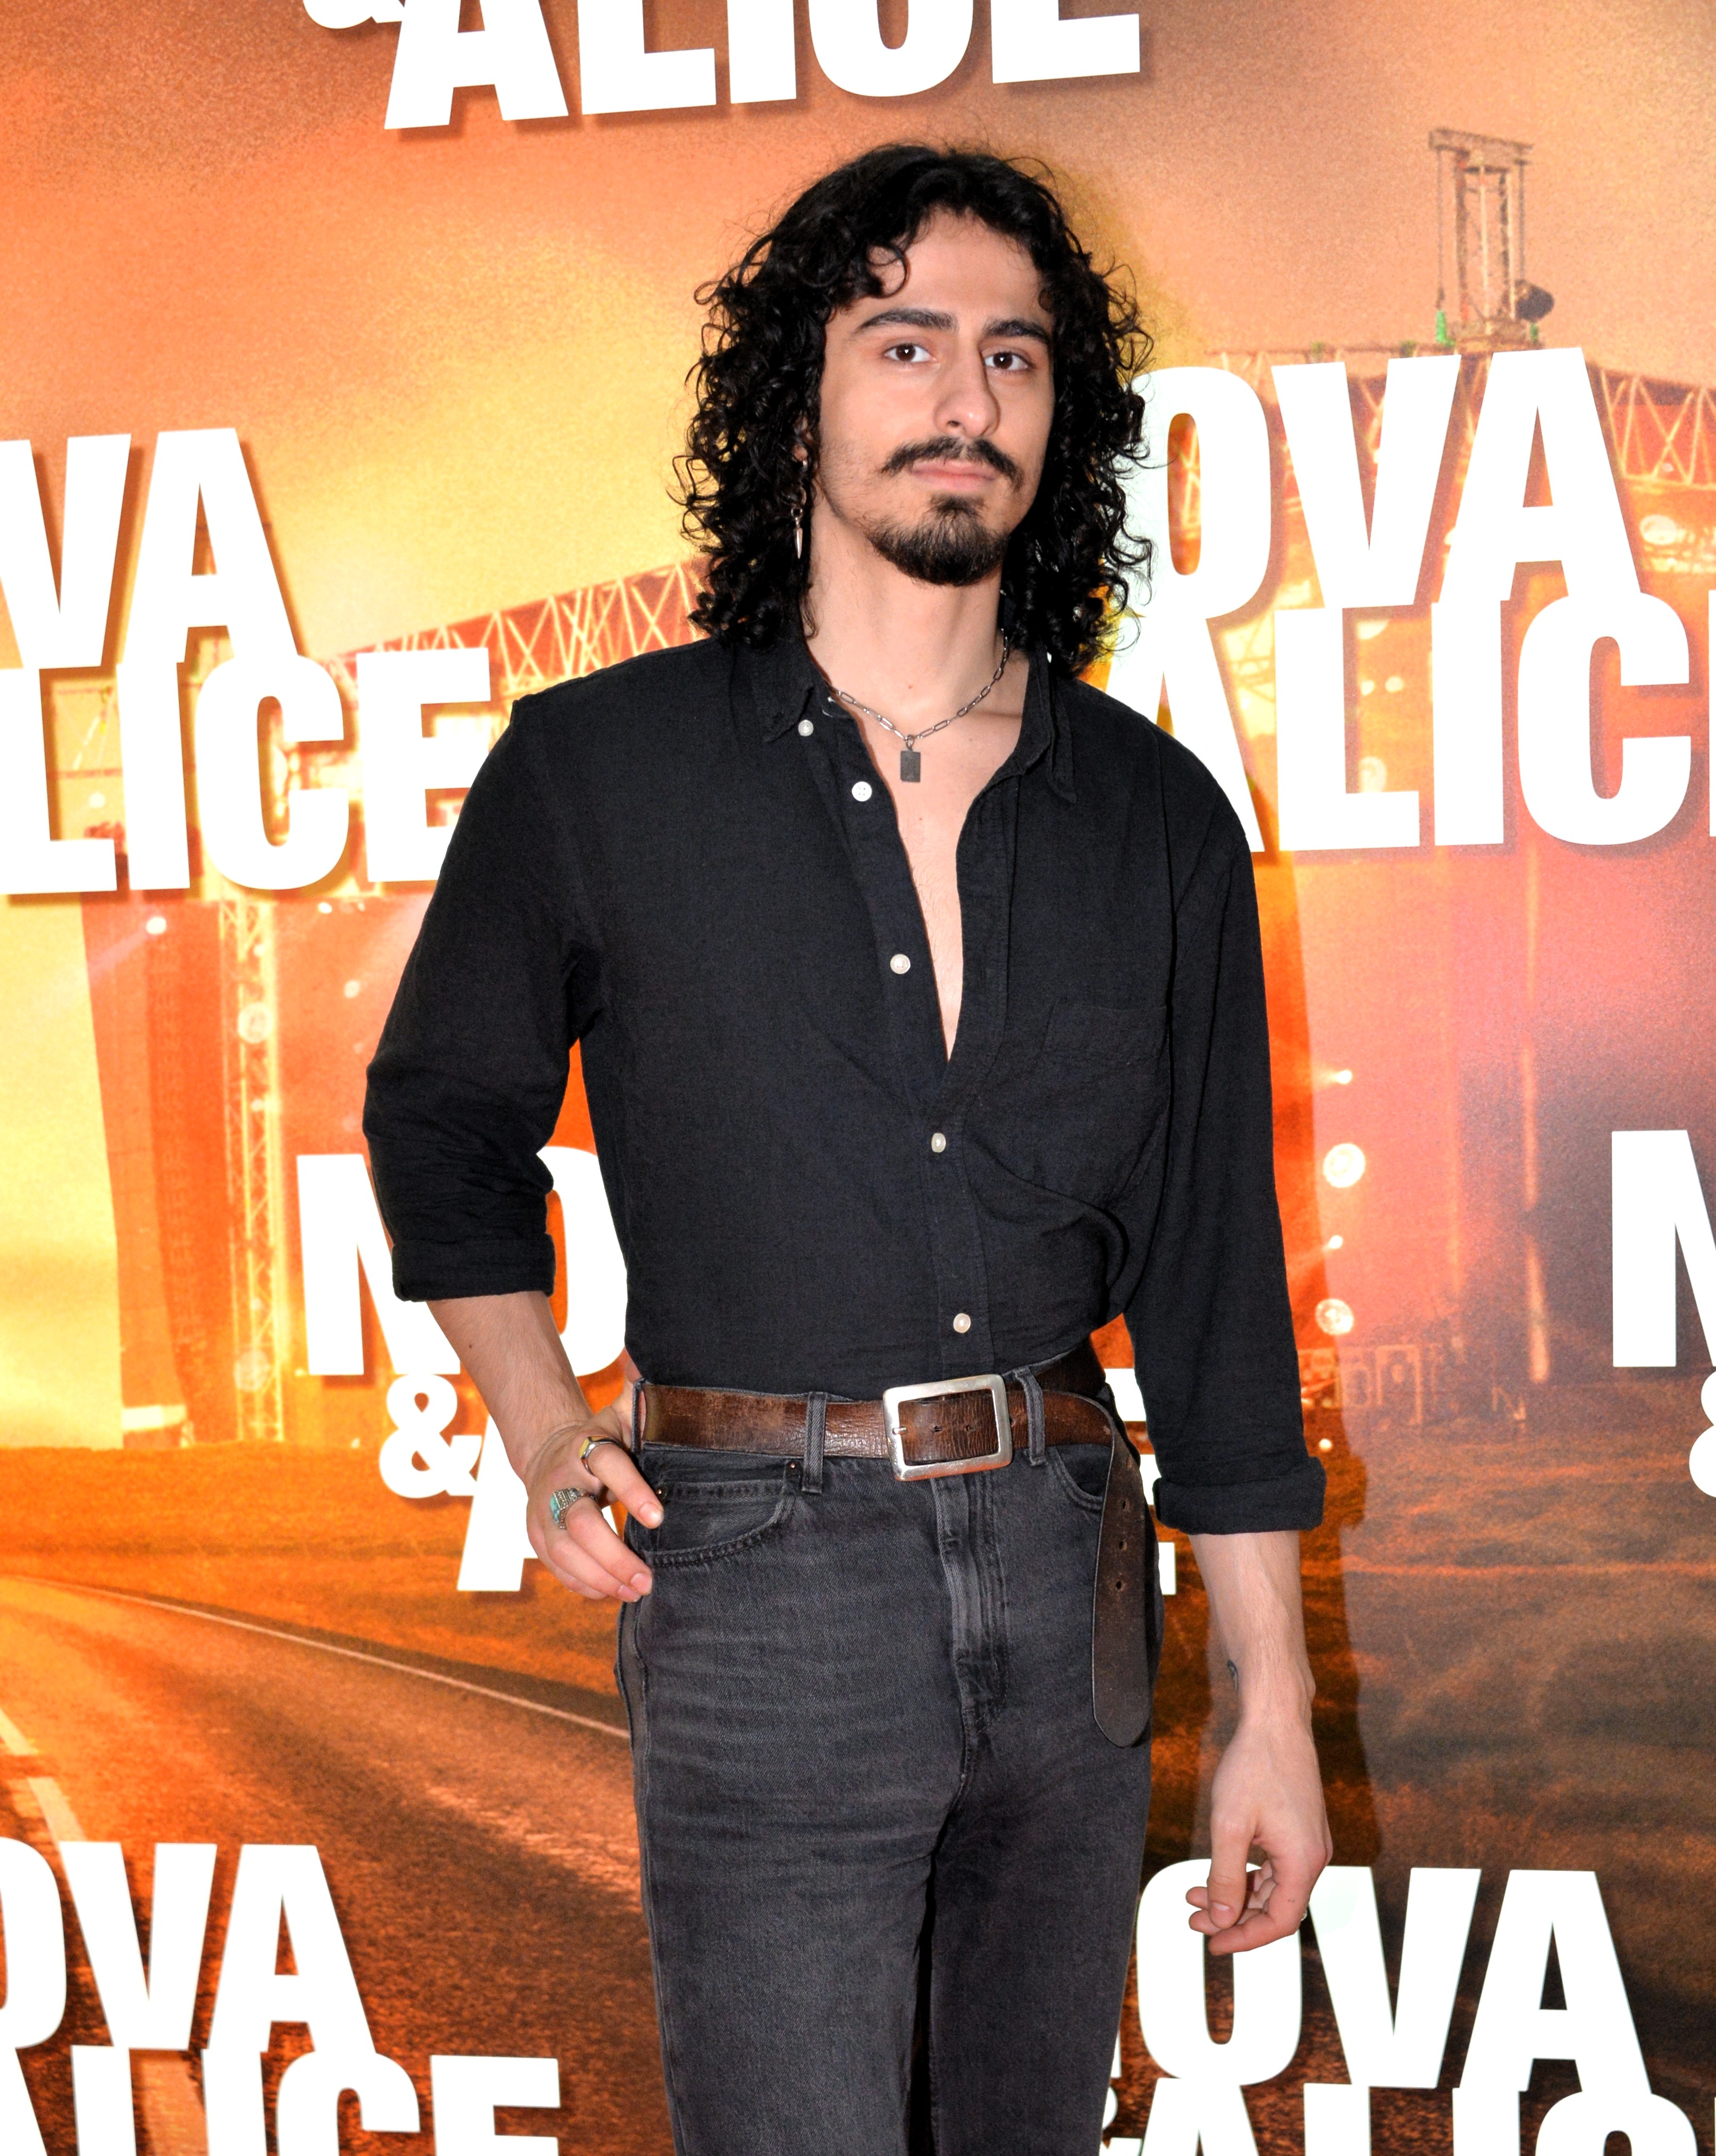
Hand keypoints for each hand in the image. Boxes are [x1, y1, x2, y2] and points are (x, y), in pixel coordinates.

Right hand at [522, 1382, 664, 1602]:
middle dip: (615, 1555)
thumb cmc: (603, 1438)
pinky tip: (612, 1592)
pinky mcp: (537, 1536)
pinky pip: (556, 1568)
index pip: (607, 1464)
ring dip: (601, 1577)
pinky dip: (584, 1584)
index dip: (632, 1491)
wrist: (550, 1453)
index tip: (660, 1519)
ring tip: (636, 1591)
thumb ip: (644, 1404)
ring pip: (564, 1552)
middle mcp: (560, 1479)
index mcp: (585, 1445)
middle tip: (648, 1577)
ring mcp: (542, 1511)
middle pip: (581, 1522)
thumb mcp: (623, 1417)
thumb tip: (669, 1379)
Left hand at [1186, 1704, 1330, 1954]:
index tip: (1213, 1944)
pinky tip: (1216, 1872)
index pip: (1281, 1921)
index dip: (1246, 1938)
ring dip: (1235, 1895)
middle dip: (1233, 1917)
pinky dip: (1245, 1873)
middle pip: (1275, 1907)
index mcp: (1303, 1861)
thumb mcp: (1230, 1824)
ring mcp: (1308, 1842)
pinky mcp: (1299, 1829)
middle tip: (1193, 1919)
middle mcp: (1313, 1857)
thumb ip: (1225, 1876)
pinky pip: (1273, 1866)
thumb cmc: (1253, 1766)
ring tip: (1194, 1896)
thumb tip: (1221, 1918)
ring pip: (1271, 1887)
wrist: (1275, 1719)